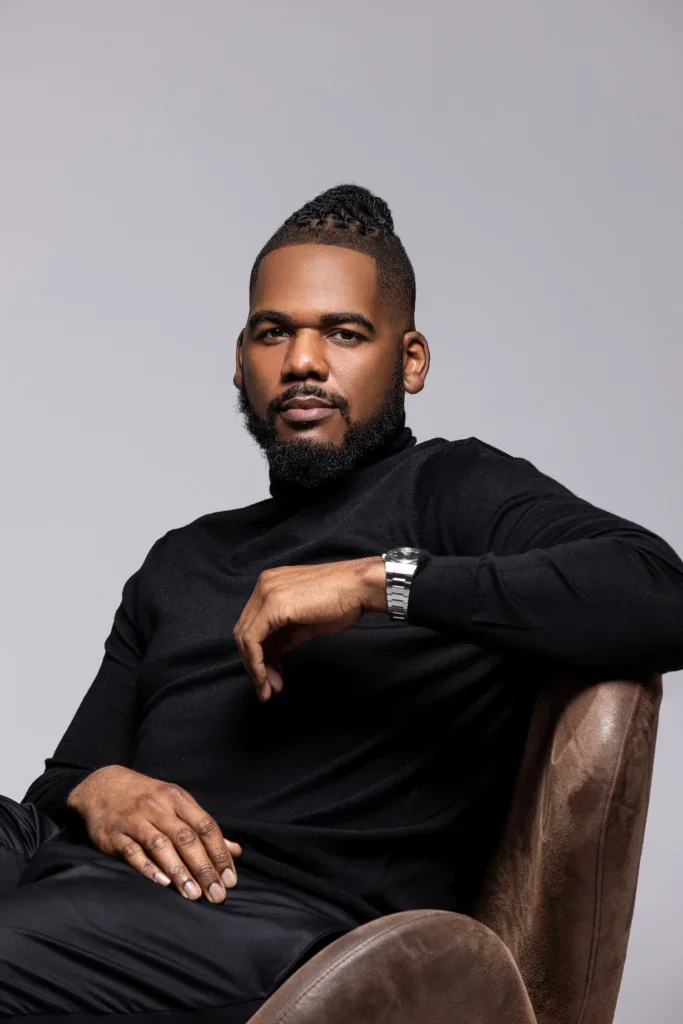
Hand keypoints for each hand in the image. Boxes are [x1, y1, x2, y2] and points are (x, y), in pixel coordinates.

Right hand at [66, 765, 241, 901]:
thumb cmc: (147, 798)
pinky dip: (148, 867)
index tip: (230, 879)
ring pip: (161, 845)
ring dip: (179, 871)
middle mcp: (158, 807)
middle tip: (216, 895)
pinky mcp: (114, 835)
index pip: (205, 826)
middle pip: (186, 838)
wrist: (102, 785)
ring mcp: (135, 820)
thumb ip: (203, 828)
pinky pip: (132, 852)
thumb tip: (235, 850)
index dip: (220, 852)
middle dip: (204, 868)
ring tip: (194, 895)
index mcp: (177, 799)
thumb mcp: (176, 803)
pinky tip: (162, 883)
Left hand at [233, 556, 386, 700]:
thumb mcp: (306, 623)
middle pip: (245, 632)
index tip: (270, 678)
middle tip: (267, 689)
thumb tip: (272, 658)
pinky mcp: (272, 605)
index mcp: (270, 585)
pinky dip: (257, 662)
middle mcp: (263, 586)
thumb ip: (284, 635)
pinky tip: (267, 678)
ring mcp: (266, 593)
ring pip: (245, 638)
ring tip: (268, 690)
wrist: (359, 587)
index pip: (253, 625)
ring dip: (255, 668)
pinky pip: (252, 639)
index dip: (258, 655)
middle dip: (255, 665)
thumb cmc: (341, 601)